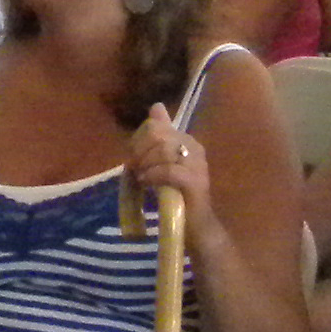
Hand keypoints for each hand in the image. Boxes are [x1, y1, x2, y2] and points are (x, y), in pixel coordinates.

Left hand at [125, 107, 210, 221]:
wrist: (193, 225)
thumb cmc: (175, 194)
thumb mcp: (162, 161)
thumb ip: (158, 137)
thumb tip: (156, 106)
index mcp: (186, 139)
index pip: (157, 126)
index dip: (139, 140)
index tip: (133, 157)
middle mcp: (194, 147)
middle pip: (159, 136)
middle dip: (140, 151)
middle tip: (135, 168)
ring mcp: (197, 164)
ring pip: (164, 151)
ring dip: (145, 164)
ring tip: (140, 177)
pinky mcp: (196, 182)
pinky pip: (169, 171)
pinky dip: (153, 175)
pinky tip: (145, 182)